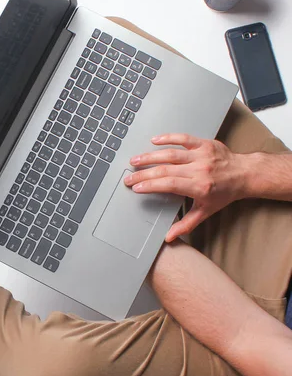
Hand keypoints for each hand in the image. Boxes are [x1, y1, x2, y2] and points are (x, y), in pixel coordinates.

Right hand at [124, 134, 248, 241]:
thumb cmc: (224, 193)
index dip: (150, 185)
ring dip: (150, 156)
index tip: (136, 188)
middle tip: (129, 177)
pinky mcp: (204, 144)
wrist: (245, 174)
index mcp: (199, 187)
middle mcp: (200, 170)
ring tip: (135, 160)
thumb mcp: (206, 211)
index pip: (169, 185)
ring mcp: (201, 155)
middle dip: (143, 174)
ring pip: (170, 154)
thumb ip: (186, 224)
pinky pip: (183, 138)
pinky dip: (168, 138)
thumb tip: (169, 237)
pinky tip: (154, 140)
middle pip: (165, 170)